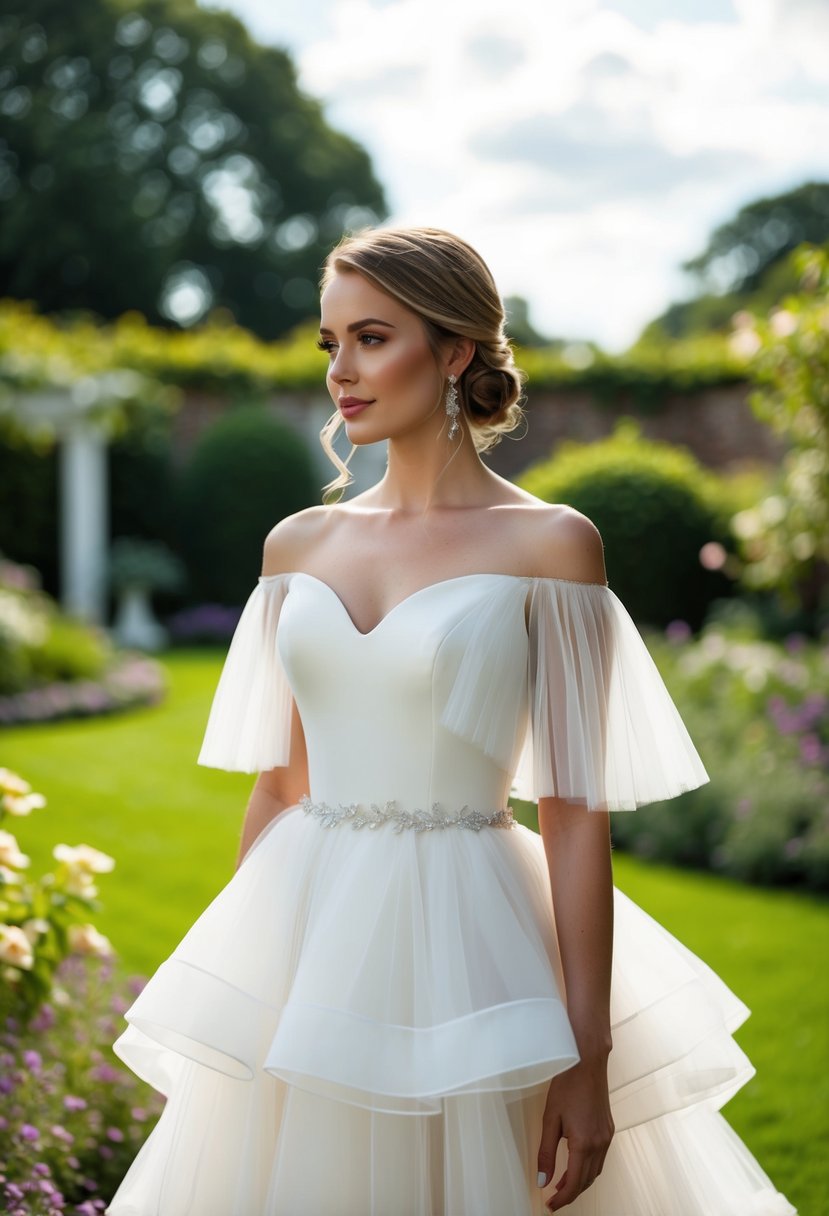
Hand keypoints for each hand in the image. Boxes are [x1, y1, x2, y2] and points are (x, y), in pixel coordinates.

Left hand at [536, 1058, 613, 1210]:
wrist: (587, 1061)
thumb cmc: (567, 1085)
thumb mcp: (550, 1119)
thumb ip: (546, 1152)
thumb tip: (542, 1180)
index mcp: (584, 1143)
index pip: (574, 1183)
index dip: (562, 1198)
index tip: (550, 1205)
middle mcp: (600, 1143)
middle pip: (587, 1180)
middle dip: (570, 1192)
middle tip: (553, 1198)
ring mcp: (607, 1136)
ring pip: (595, 1171)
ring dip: (580, 1181)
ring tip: (562, 1183)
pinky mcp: (608, 1128)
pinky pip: (600, 1157)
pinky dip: (588, 1167)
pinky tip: (576, 1163)